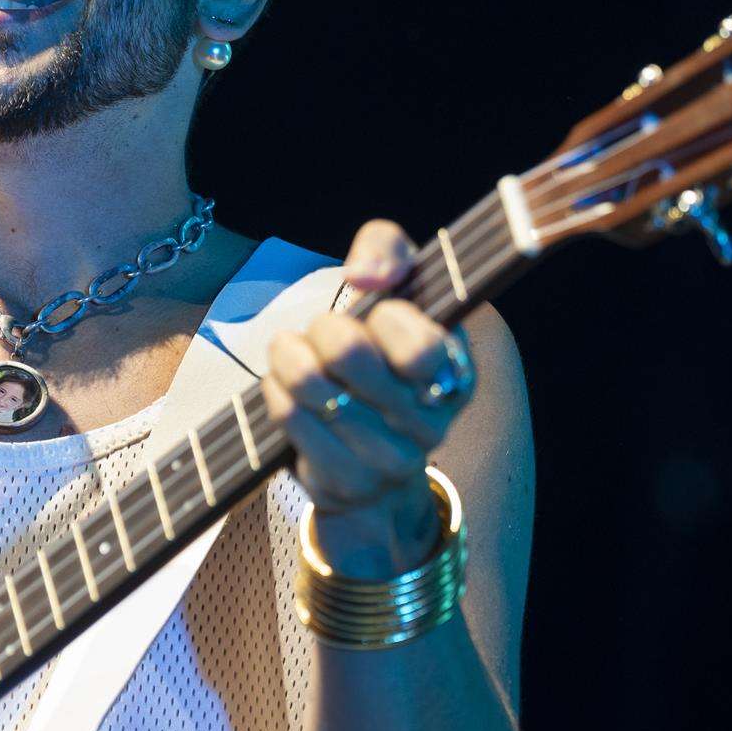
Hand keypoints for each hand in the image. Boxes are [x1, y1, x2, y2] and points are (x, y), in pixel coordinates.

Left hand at [262, 221, 471, 576]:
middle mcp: (432, 421)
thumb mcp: (393, 284)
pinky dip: (276, 391)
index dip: (383, 317)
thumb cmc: (379, 348)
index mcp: (455, 369)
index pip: (418, 343)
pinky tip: (283, 388)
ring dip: (289, 358)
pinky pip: (291, 418)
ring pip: (312, 385)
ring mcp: (391, 459)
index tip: (373, 309)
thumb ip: (387, 248)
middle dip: (323, 328)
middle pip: (349, 354)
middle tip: (321, 329)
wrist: (367, 443)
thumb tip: (365, 276)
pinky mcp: (348, 482)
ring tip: (292, 355)